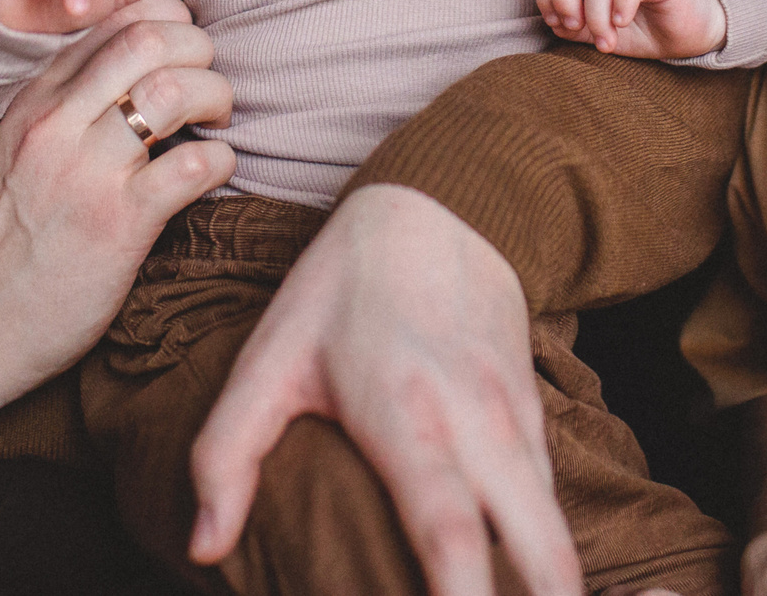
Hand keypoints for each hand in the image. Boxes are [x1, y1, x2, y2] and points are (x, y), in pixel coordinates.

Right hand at [0, 0, 233, 419]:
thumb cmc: (5, 238)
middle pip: (150, 40)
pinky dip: (219, 159)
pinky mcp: (118, 222)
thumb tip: (138, 72)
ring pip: (175, 90)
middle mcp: (58, 124)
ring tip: (216, 123)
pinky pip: (193, 164)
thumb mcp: (20, 148)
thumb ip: (68, 104)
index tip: (186, 53)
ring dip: (216, 97)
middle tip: (211, 86)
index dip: (170, 22)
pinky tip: (212, 171)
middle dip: (201, 50)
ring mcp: (87, 171)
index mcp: (37, 100)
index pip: (118, 21)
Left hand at [189, 185, 581, 595]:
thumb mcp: (269, 359)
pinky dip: (556, 568)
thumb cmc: (343, 289)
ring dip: (559, 595)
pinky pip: (556, 513)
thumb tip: (204, 547)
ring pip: (562, 540)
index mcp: (409, 419)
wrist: (441, 209)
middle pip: (541, 555)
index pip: (447, 532)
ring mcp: (519, 428)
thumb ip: (224, 453)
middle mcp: (479, 430)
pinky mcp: (539, 425)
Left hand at [537, 0, 726, 59]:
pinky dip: (621, 2)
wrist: (698, 34)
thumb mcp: (606, 33)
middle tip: (574, 28)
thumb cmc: (651, 30)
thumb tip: (554, 24)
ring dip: (595, 13)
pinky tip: (622, 23)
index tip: (557, 24)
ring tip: (606, 41)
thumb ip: (579, 27)